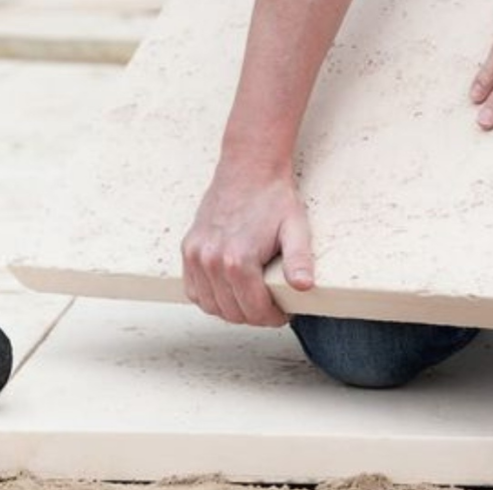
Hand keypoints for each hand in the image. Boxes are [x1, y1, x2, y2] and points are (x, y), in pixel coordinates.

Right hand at [181, 160, 313, 326]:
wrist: (248, 169)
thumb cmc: (272, 198)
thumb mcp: (296, 228)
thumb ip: (300, 259)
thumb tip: (304, 287)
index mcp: (238, 260)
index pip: (253, 310)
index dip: (272, 318)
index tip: (283, 314)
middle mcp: (211, 260)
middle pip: (232, 312)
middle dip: (255, 316)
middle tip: (270, 308)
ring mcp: (196, 255)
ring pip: (211, 306)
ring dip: (232, 310)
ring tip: (251, 301)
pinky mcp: (188, 249)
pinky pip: (193, 291)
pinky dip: (209, 298)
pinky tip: (227, 292)